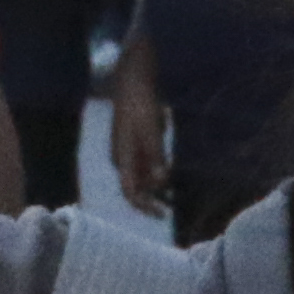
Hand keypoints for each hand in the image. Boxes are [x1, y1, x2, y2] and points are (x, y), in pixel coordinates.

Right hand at [109, 66, 166, 214]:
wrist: (132, 79)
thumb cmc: (141, 104)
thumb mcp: (151, 131)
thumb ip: (156, 157)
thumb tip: (161, 183)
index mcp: (122, 158)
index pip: (130, 192)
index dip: (145, 206)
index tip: (162, 214)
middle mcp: (122, 158)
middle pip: (135, 187)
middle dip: (152, 197)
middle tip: (171, 204)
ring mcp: (126, 150)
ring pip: (140, 175)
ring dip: (155, 184)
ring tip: (172, 189)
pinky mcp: (132, 141)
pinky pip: (143, 163)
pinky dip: (155, 169)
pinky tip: (166, 166)